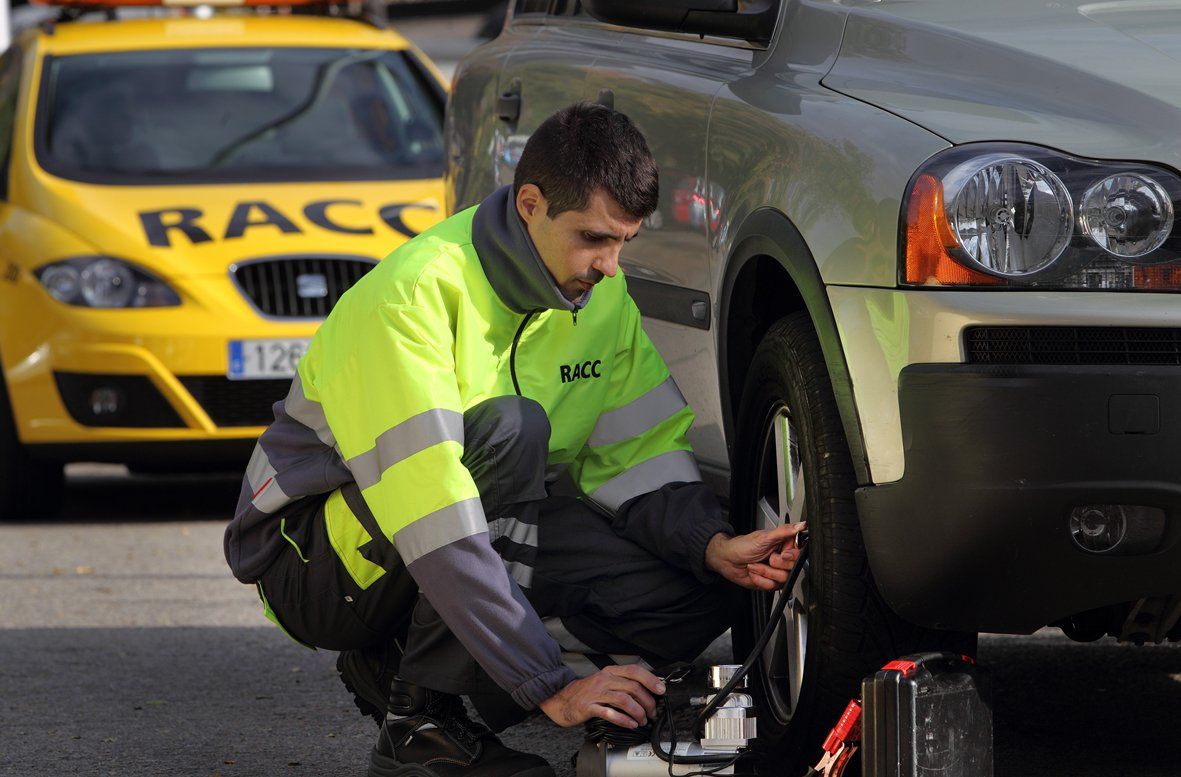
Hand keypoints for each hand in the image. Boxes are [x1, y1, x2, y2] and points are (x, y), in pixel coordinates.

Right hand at [539, 665, 665, 728]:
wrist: (561, 699)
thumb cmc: (586, 692)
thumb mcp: (605, 681)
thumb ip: (622, 683)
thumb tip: (647, 689)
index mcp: (610, 671)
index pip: (634, 671)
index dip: (650, 679)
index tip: (661, 690)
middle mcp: (604, 679)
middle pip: (633, 687)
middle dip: (647, 702)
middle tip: (652, 712)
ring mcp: (596, 693)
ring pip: (624, 700)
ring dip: (638, 711)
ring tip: (643, 720)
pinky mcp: (589, 707)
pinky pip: (610, 713)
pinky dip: (624, 719)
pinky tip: (631, 724)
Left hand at [705, 522, 805, 590]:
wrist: (727, 560)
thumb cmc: (742, 546)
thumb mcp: (764, 537)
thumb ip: (784, 531)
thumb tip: (802, 524)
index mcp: (784, 545)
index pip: (799, 553)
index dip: (792, 555)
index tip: (783, 553)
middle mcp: (782, 559)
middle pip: (792, 567)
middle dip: (775, 563)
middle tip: (766, 557)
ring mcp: (776, 571)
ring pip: (782, 578)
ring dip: (764, 571)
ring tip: (755, 564)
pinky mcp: (770, 582)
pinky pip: (772, 586)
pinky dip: (760, 579)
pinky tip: (754, 572)